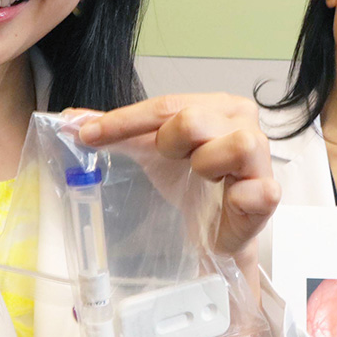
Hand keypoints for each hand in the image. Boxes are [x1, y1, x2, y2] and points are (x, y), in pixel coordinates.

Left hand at [76, 93, 280, 276]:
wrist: (215, 232)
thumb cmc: (190, 186)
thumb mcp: (150, 153)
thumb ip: (116, 134)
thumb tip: (68, 120)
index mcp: (217, 106)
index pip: (166, 105)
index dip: (123, 121)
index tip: (87, 135)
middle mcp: (243, 123)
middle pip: (194, 119)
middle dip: (169, 141)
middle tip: (166, 160)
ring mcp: (260, 159)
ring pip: (234, 144)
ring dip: (206, 164)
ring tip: (201, 178)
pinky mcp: (268, 195)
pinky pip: (260, 191)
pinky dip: (244, 196)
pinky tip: (231, 200)